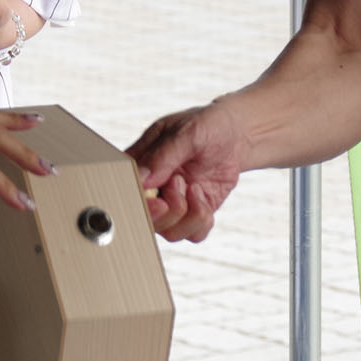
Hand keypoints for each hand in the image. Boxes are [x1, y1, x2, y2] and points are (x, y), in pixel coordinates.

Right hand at [128, 98, 251, 241]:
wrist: (234, 134)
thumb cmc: (206, 126)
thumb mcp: (186, 133)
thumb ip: (163, 156)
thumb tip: (141, 180)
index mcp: (138, 167)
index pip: (126, 193)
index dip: (140, 204)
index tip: (158, 199)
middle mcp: (152, 191)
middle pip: (147, 221)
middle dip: (168, 209)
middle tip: (180, 182)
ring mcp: (171, 205)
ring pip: (170, 233)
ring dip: (187, 215)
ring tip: (194, 187)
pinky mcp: (192, 214)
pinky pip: (193, 235)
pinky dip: (201, 220)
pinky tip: (202, 196)